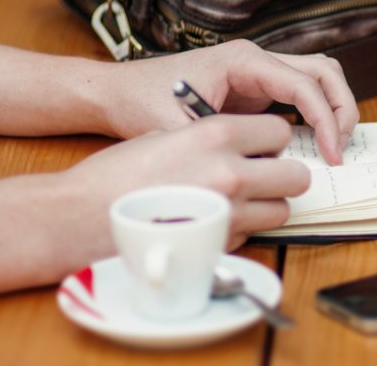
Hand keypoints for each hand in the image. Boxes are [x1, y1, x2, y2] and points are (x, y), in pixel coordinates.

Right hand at [59, 114, 310, 252]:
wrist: (80, 217)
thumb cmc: (116, 175)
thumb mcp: (165, 135)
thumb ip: (210, 139)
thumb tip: (241, 147)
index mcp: (216, 134)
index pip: (280, 131)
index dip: (272, 140)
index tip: (261, 146)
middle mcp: (230, 172)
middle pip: (296, 176)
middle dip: (282, 176)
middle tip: (263, 176)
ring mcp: (228, 213)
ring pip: (281, 211)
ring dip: (266, 206)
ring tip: (237, 202)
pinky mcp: (219, 245)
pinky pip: (252, 235)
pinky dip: (241, 229)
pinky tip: (212, 221)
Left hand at [98, 40, 357, 164]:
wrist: (117, 92)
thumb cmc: (142, 102)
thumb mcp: (179, 130)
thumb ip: (220, 147)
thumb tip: (260, 171)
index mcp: (243, 60)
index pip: (304, 84)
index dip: (326, 120)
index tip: (331, 154)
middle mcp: (256, 59)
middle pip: (324, 71)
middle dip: (341, 109)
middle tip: (341, 149)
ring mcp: (258, 72)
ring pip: (318, 77)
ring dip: (333, 108)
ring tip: (333, 146)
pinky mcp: (256, 88)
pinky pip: (300, 94)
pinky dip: (316, 115)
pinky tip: (312, 145)